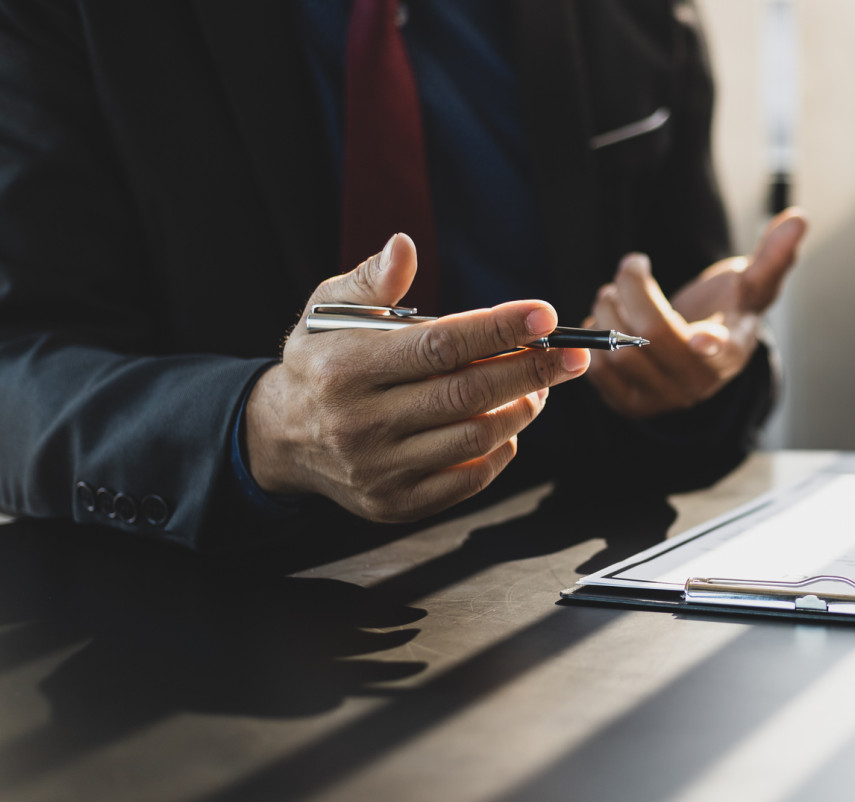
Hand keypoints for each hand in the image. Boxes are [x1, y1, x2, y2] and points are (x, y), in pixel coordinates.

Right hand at [245, 233, 590, 522]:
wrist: (280, 437)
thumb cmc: (320, 362)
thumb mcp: (328, 311)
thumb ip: (372, 280)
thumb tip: (405, 246)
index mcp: (346, 368)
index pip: (440, 345)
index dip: (499, 329)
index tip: (544, 315)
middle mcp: (361, 422)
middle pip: (468, 393)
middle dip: (531, 370)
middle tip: (574, 354)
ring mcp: (379, 469)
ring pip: (476, 437)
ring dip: (522, 408)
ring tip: (541, 385)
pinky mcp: (396, 503)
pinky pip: (468, 478)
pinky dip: (502, 450)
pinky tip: (509, 423)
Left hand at [585, 208, 806, 417]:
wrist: (699, 353)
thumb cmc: (727, 312)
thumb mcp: (751, 285)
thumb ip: (773, 254)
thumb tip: (799, 217)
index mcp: (732, 352)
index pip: (721, 350)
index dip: (711, 344)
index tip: (700, 338)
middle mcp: (698, 383)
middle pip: (651, 332)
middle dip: (631, 289)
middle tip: (630, 266)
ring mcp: (665, 399)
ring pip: (618, 351)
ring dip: (606, 311)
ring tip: (614, 294)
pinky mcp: (632, 406)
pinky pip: (598, 373)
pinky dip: (593, 341)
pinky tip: (605, 324)